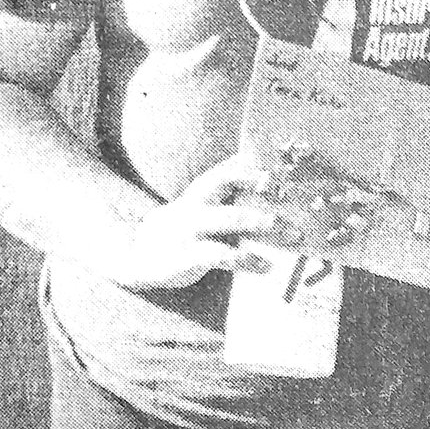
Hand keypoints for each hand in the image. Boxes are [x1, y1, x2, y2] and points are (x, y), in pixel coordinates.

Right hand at [102, 154, 277, 290]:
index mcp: (198, 193)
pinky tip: (268, 267)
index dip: (249, 168)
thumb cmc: (181, 229)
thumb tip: (252, 161)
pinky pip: (223, 255)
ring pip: (230, 219)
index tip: (277, 171)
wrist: (135, 258)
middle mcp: (194, 205)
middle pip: (225, 185)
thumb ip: (224, 186)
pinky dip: (248, 260)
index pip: (223, 170)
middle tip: (289, 193)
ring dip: (262, 222)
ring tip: (294, 233)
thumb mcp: (198, 204)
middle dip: (258, 185)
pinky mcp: (187, 257)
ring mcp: (189, 230)